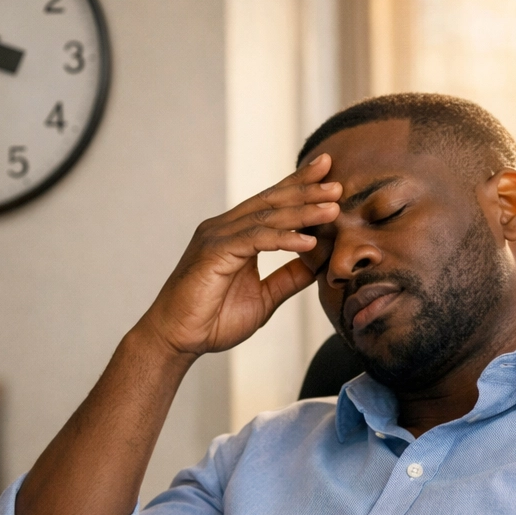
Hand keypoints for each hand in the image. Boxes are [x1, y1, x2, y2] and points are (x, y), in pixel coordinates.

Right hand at [137, 155, 340, 358]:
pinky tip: (307, 242)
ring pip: (267, 217)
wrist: (178, 340)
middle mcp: (224, 228)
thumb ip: (288, 278)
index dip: (299, 187)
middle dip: (306, 190)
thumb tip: (319, 263)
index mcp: (235, 234)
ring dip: (302, 212)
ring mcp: (217, 237)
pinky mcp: (214, 253)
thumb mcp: (264, 297)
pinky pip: (255, 240)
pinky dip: (283, 239)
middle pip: (271, 201)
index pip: (272, 204)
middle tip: (337, 184)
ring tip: (333, 209)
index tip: (328, 175)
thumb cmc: (213, 320)